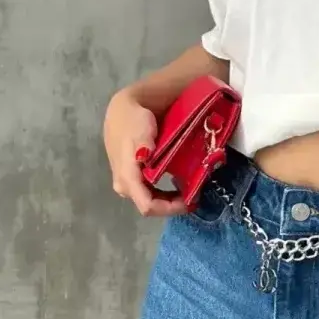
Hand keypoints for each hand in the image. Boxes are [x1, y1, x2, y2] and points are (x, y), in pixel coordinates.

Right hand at [103, 89, 186, 217]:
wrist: (123, 110)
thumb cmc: (133, 121)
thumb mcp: (140, 133)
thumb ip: (144, 148)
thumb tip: (147, 160)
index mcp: (126, 178)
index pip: (148, 205)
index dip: (171, 208)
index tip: (192, 201)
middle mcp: (125, 186)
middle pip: (151, 206)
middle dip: (174, 205)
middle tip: (195, 196)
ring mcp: (128, 183)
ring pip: (151, 200)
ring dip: (170, 199)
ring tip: (190, 190)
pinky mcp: (132, 178)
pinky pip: (150, 192)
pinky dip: (166, 192)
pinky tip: (179, 184)